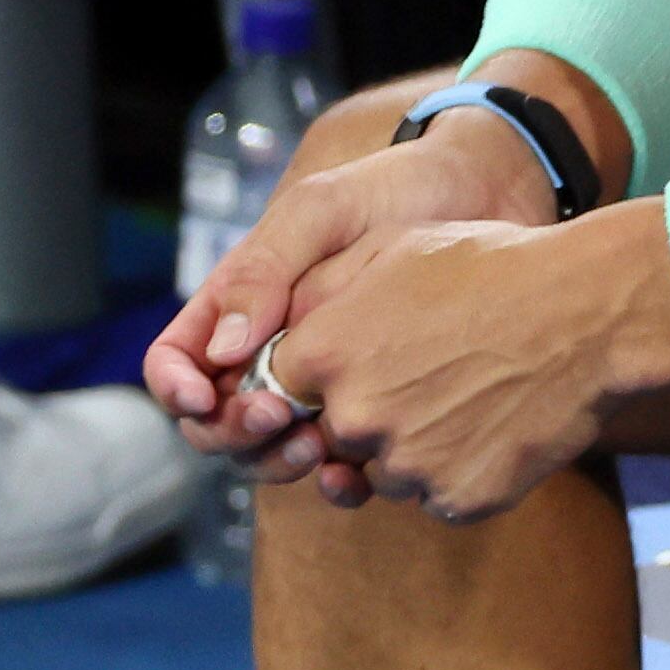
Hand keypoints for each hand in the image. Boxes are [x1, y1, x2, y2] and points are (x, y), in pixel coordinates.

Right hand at [141, 111, 556, 452]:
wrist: (492, 197)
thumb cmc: (400, 188)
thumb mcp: (324, 210)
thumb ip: (265, 270)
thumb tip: (223, 352)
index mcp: (243, 302)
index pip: (178, 360)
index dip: (176, 388)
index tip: (203, 400)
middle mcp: (272, 350)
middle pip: (217, 421)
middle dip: (233, 432)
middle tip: (278, 416)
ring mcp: (323, 383)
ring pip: (270, 451)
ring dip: (278, 461)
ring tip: (319, 444)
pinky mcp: (375, 407)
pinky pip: (339, 464)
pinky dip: (336, 481)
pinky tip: (354, 475)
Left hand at [266, 205, 669, 521]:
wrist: (592, 312)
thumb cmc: (496, 267)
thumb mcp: (393, 248)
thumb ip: (320, 294)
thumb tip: (278, 336)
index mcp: (326, 354)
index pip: (284, 390)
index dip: (326, 374)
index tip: (369, 356)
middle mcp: (355, 418)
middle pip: (337, 437)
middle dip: (372, 410)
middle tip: (433, 370)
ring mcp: (407, 466)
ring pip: (388, 472)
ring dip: (416, 445)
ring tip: (471, 391)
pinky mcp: (458, 500)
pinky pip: (440, 496)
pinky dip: (463, 469)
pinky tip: (497, 420)